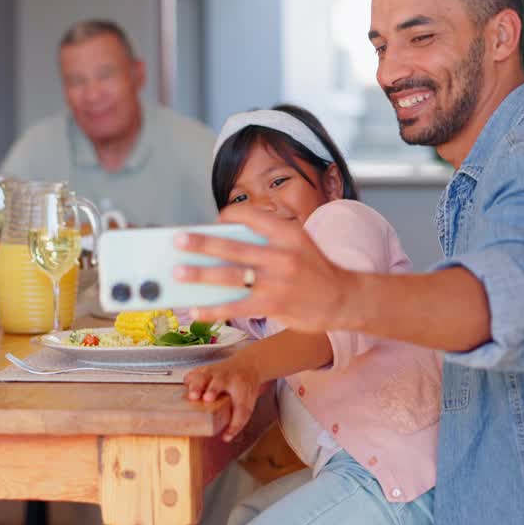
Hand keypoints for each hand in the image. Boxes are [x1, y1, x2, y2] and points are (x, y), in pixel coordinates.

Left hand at [173, 207, 356, 332]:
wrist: (345, 299)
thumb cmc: (316, 271)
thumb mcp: (299, 244)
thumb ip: (268, 240)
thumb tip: (225, 244)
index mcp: (288, 233)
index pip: (252, 215)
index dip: (228, 215)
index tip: (214, 219)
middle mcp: (282, 255)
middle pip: (233, 246)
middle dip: (201, 243)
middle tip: (178, 240)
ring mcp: (277, 281)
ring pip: (230, 276)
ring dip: (200, 274)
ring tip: (178, 273)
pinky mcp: (273, 305)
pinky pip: (236, 307)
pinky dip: (214, 309)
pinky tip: (197, 308)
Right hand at [183, 361, 261, 441]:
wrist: (247, 365)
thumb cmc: (245, 388)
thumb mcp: (247, 405)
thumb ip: (238, 422)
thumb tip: (226, 438)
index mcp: (241, 388)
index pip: (240, 406)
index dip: (234, 420)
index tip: (227, 434)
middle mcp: (227, 378)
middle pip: (218, 384)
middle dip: (212, 391)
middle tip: (207, 398)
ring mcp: (214, 372)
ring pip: (203, 376)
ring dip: (197, 385)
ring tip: (192, 395)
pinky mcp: (204, 370)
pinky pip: (194, 373)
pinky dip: (189, 380)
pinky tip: (186, 388)